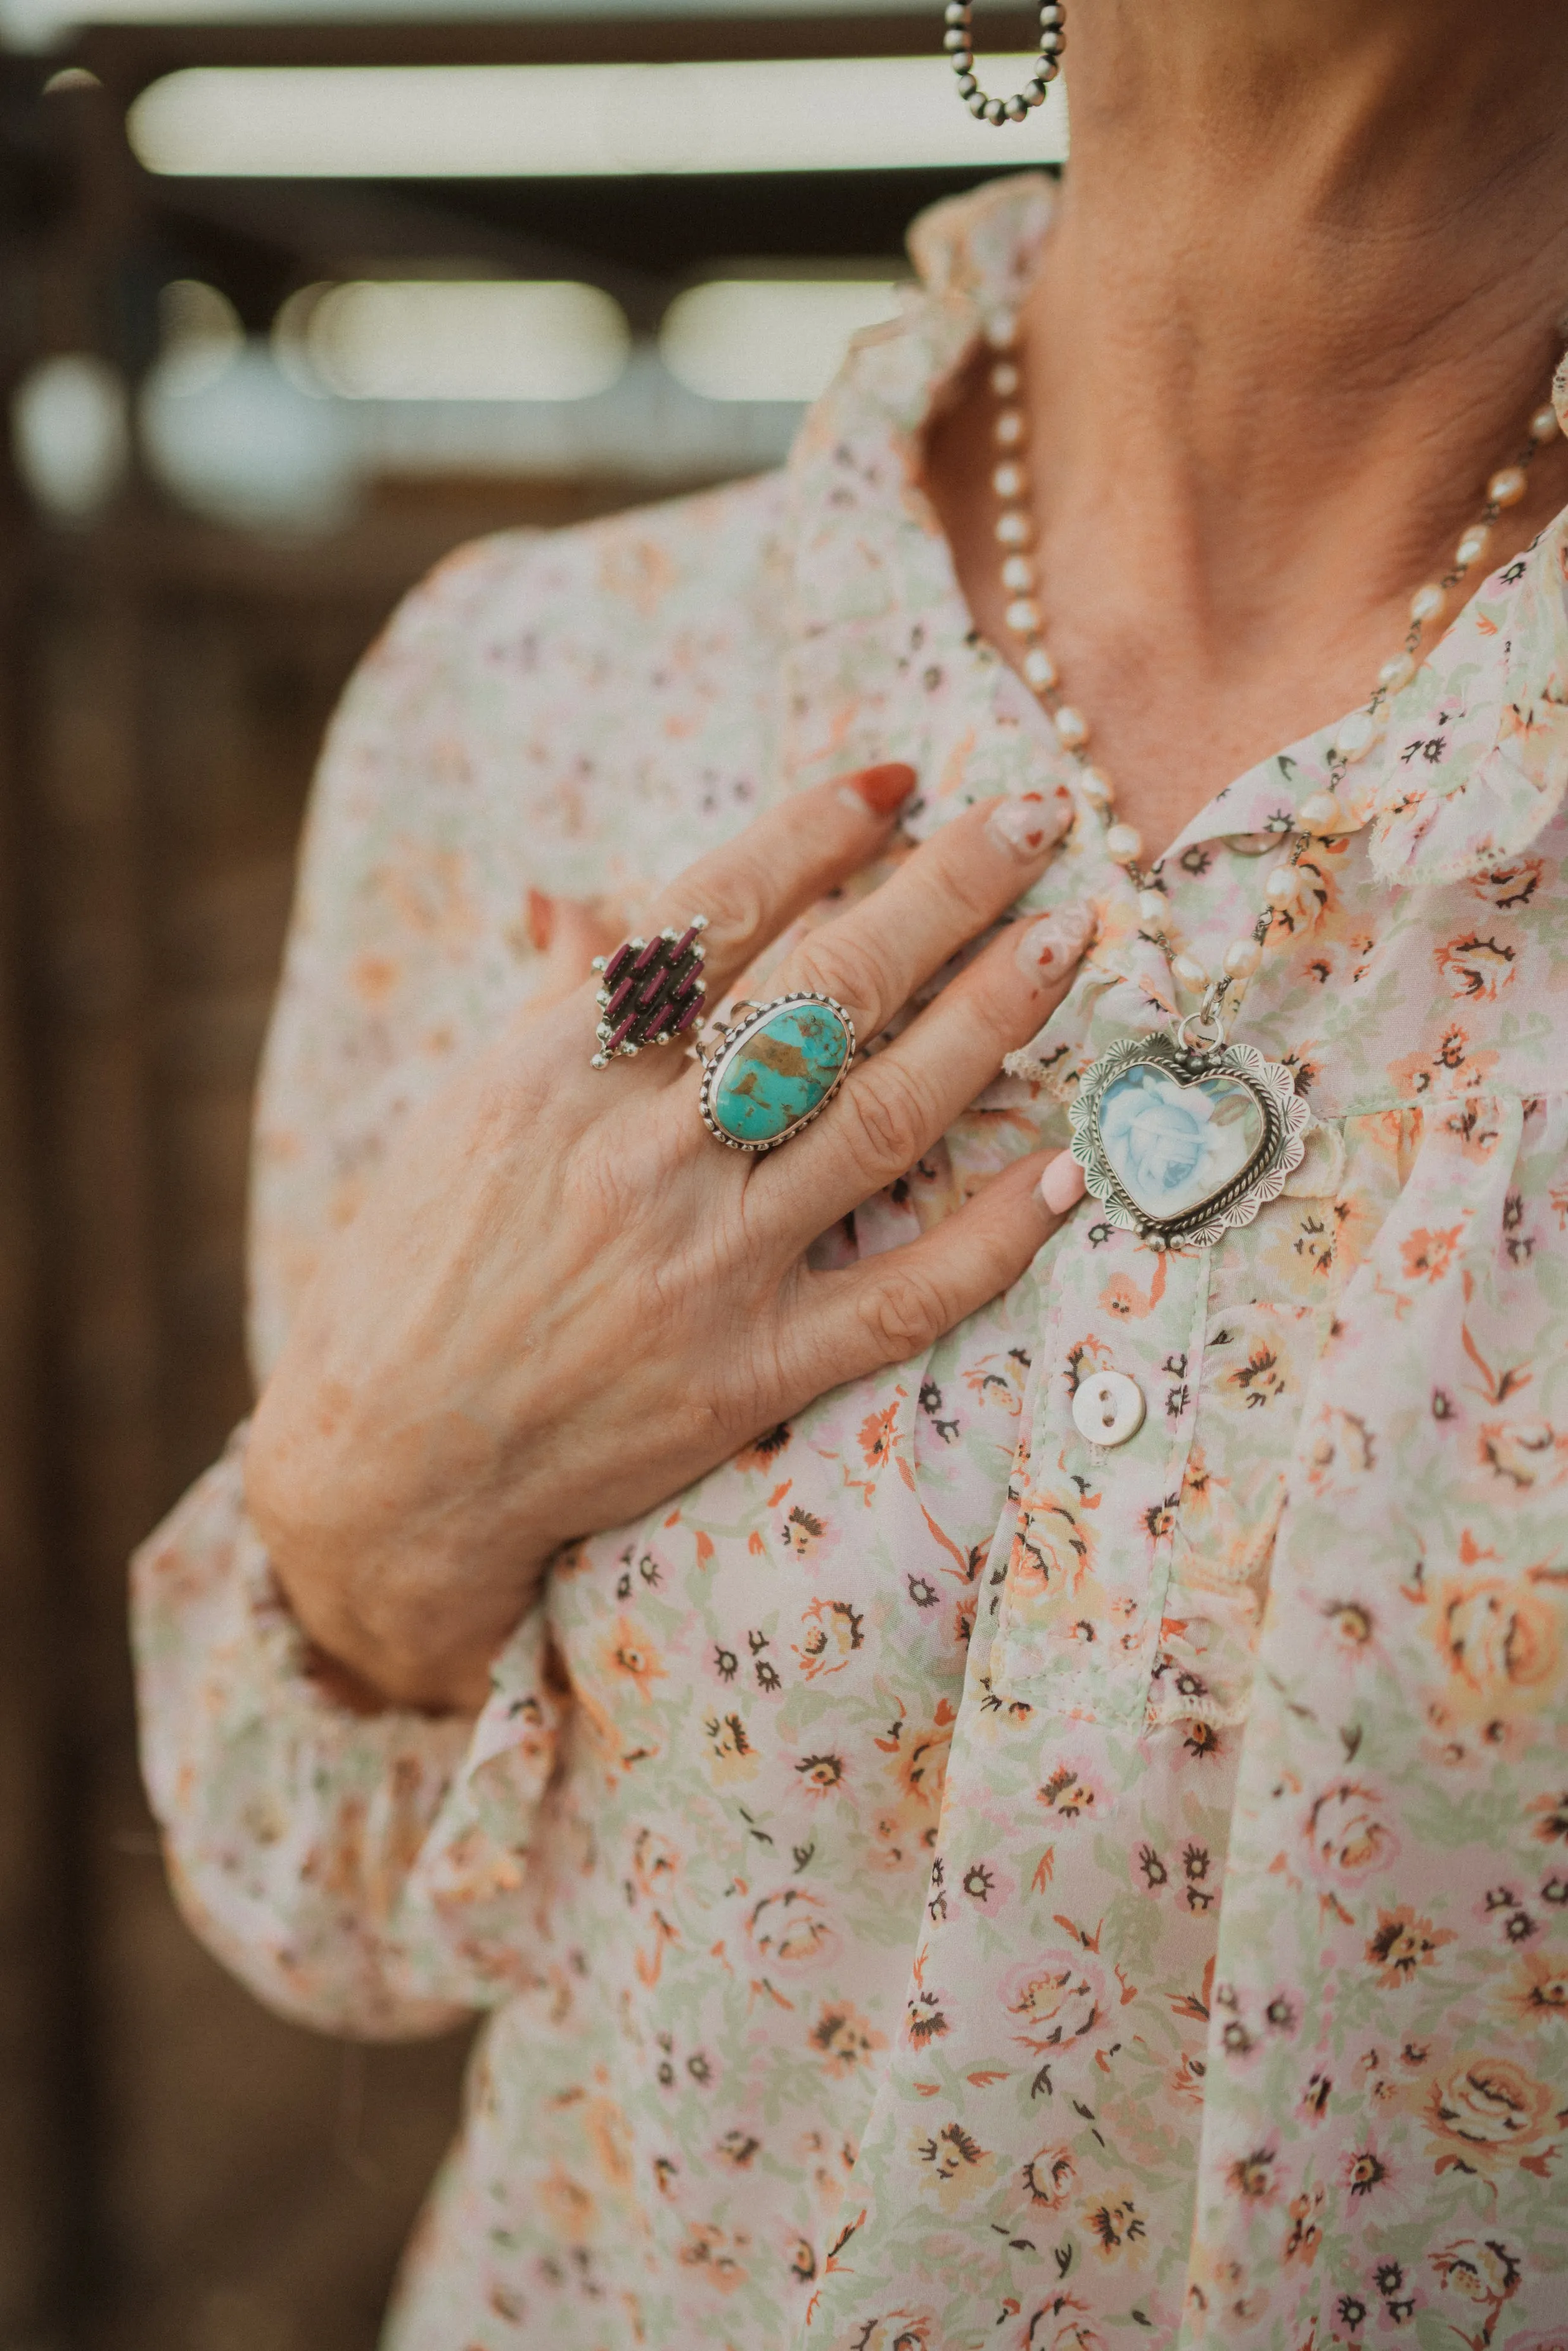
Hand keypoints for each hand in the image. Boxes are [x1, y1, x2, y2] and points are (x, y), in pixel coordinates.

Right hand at [244, 764, 1092, 1710]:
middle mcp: (641, 1156)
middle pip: (826, 997)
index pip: (712, 919)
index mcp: (557, 1074)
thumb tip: (581, 902)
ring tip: (1070, 940)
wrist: (390, 1464)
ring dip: (992, 1021)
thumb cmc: (417, 1270)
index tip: (896, 781)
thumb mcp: (463, 1114)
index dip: (814, 835)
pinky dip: (991, 1236)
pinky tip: (1065, 1168)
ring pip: (884, 1119)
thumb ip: (551, 1007)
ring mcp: (706, 1268)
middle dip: (943, 892)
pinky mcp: (749, 1372)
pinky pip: (901, 1298)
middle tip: (1036, 818)